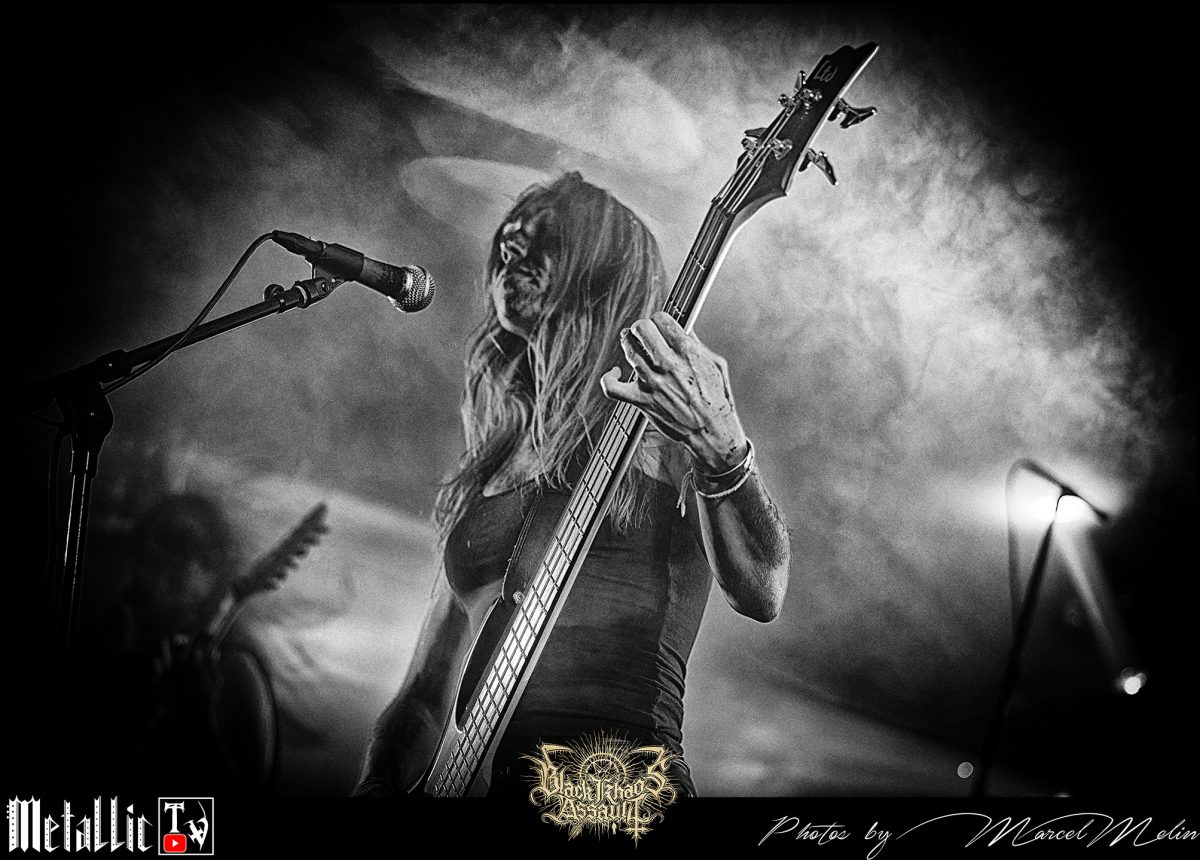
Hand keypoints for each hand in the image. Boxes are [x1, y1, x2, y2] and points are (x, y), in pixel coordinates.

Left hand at [600, 311, 747, 471]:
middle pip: (642, 329)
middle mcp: (669, 365)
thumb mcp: (715, 364)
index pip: (662, 319)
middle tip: (643, 331)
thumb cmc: (717, 399)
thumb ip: (697, 345)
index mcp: (688, 353)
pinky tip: (615, 372)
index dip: (659, 319)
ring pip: (629, 351)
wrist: (712, 431)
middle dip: (641, 327)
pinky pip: (613, 387)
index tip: (659, 323)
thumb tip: (684, 329)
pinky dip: (609, 378)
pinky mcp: (642, 400)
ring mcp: (653, 383)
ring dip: (627, 342)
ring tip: (630, 342)